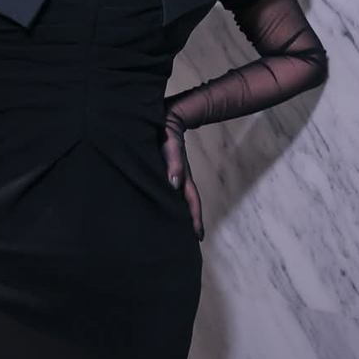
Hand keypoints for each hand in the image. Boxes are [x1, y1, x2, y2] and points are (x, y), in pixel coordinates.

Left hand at [161, 116, 204, 240]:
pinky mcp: (163, 171)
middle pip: (186, 205)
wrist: (166, 116)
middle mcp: (179, 178)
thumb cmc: (165, 131)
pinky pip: (166, 192)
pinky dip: (167, 203)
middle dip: (188, 223)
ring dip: (178, 215)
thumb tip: (174, 184)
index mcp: (182, 176)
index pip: (191, 202)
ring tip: (175, 231)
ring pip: (176, 200)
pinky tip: (161, 209)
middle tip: (187, 242)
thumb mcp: (170, 146)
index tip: (198, 237)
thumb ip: (173, 163)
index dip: (194, 220)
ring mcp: (172, 175)